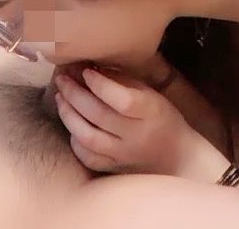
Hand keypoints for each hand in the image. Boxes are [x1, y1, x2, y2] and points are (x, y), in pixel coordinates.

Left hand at [54, 66, 227, 180]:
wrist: (178, 159)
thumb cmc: (164, 119)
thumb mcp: (152, 95)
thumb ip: (125, 83)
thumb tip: (92, 69)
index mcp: (150, 112)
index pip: (122, 100)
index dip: (101, 85)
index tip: (86, 71)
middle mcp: (135, 135)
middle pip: (99, 115)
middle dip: (75, 94)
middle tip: (62, 79)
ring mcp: (123, 155)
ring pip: (88, 137)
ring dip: (69, 115)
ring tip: (60, 98)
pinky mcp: (114, 169)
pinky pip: (88, 157)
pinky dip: (75, 141)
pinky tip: (70, 125)